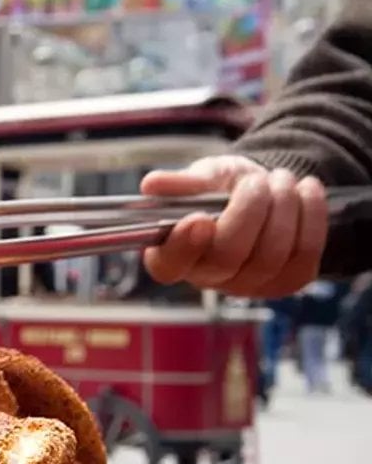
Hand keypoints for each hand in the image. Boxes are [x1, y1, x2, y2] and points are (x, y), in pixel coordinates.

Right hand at [140, 155, 328, 297]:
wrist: (263, 192)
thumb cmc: (222, 188)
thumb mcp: (201, 178)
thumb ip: (181, 184)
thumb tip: (151, 184)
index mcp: (172, 254)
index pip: (169, 264)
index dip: (184, 246)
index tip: (198, 218)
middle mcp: (206, 278)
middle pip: (227, 257)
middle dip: (249, 210)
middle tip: (256, 180)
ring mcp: (247, 285)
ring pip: (270, 255)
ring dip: (283, 207)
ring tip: (281, 178)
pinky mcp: (286, 282)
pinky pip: (305, 253)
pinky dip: (311, 215)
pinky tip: (306, 190)